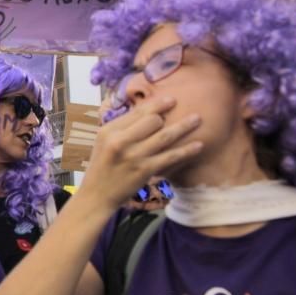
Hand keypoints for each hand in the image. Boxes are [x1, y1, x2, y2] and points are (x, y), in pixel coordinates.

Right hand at [83, 95, 201, 208]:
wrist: (96, 195)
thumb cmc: (102, 166)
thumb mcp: (104, 142)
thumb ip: (122, 128)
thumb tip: (148, 111)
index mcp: (109, 130)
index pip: (137, 112)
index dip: (157, 104)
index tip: (172, 99)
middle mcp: (120, 141)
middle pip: (152, 120)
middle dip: (167, 117)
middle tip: (180, 115)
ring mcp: (133, 156)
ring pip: (165, 136)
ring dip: (184, 126)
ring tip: (198, 119)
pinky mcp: (144, 170)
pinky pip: (170, 157)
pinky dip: (186, 150)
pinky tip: (199, 145)